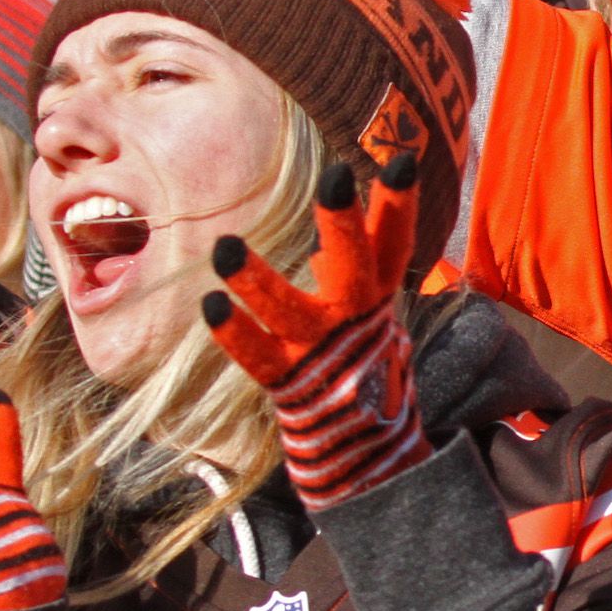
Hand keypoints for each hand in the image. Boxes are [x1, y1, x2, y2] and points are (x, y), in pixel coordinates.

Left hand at [201, 155, 428, 509]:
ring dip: (259, 281)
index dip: (397, 205)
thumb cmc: (359, 365)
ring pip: (293, 312)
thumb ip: (351, 271)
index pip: (393, 245)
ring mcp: (321, 353)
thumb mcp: (366, 314)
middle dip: (346, 223)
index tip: (399, 160)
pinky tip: (211, 307)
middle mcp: (355, 321)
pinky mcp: (290, 382)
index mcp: (377, 298)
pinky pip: (260, 357)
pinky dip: (237, 334)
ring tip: (226, 248)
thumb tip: (327, 237)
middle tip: (337, 177)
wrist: (364, 450)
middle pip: (356, 267)